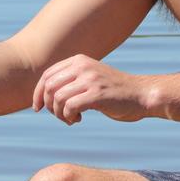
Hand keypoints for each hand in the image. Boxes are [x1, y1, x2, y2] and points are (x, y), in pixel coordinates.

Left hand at [32, 54, 152, 124]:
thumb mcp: (90, 78)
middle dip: (48, 105)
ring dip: (59, 114)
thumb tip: (44, 95)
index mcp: (78, 60)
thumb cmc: (114, 92)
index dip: (38, 93)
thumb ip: (71, 80)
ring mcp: (90, 79)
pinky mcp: (97, 94)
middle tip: (60, 116)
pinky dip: (68, 116)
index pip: (47, 75)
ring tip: (71, 118)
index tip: (39, 109)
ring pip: (57, 98)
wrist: (141, 95)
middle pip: (48, 86)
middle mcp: (82, 66)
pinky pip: (69, 107)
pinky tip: (78, 119)